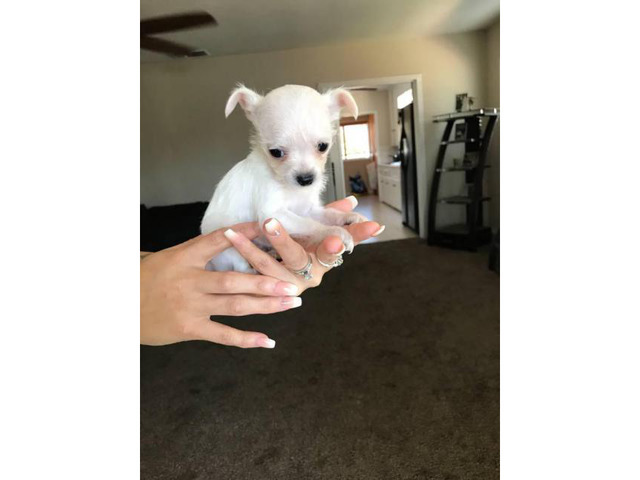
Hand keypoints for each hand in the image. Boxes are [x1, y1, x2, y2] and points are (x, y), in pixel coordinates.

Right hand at [140, 223, 302, 347]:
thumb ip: (197, 252)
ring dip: (266, 305)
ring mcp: (191, 306)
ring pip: (235, 306)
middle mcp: (190, 281)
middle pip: (235, 280)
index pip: (219, 240)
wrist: (117, 308)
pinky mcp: (189, 328)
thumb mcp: (167, 258)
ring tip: (291, 303)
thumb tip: (230, 236)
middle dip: (267, 282)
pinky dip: (246, 339)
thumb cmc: (144, 280)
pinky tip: (267, 340)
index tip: (269, 227)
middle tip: (294, 283)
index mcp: (184, 257)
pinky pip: (223, 335)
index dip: (245, 233)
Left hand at [222, 198, 383, 293]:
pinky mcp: (265, 294)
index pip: (334, 250)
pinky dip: (238, 258)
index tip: (335, 240)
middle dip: (283, 241)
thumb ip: (335, 218)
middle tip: (269, 222)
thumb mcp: (321, 234)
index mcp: (324, 261)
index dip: (335, 247)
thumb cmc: (305, 251)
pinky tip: (227, 242)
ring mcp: (284, 287)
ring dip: (250, 249)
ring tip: (233, 232)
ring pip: (267, 268)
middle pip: (296, 258)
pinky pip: (250, 276)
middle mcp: (307, 277)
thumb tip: (353, 202)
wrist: (282, 287)